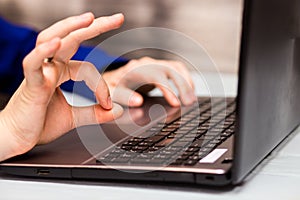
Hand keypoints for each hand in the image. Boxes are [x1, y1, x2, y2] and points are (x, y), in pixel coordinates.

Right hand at [0, 13, 123, 160]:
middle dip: (95, 27)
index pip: (87, 68)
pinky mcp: (30, 84)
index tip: (109, 105)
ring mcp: (40, 72)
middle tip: (118, 18)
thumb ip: (95, 113)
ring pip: (52, 39)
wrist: (17, 139)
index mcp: (60, 72)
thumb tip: (118, 110)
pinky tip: (57, 42)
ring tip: (91, 19)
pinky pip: (33, 63)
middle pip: (71, 38)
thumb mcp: (74, 117)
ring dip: (71, 28)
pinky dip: (43, 51)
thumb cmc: (39, 124)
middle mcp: (50, 67)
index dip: (102, 86)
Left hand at [103, 57, 195, 106]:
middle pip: (170, 70)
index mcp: (134, 69)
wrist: (113, 76)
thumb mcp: (113, 93)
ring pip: (177, 67)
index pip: (155, 76)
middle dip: (182, 86)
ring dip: (187, 82)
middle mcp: (147, 63)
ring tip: (191, 99)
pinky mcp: (161, 67)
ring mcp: (155, 64)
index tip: (176, 103)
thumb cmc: (113, 86)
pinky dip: (186, 78)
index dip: (167, 89)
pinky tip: (190, 91)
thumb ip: (124, 97)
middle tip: (189, 103)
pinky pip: (178, 68)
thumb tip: (138, 102)